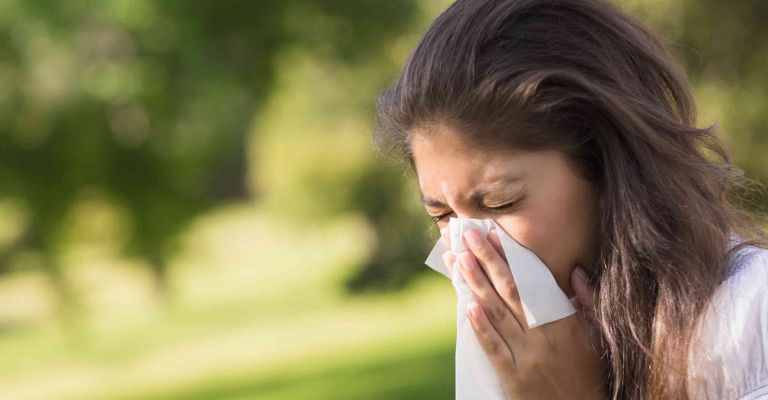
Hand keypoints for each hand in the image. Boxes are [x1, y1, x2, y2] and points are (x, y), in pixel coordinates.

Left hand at [440, 227, 606, 399]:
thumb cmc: (590, 373)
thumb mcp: (598, 336)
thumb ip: (589, 301)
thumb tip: (576, 271)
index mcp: (565, 322)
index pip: (533, 281)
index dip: (511, 257)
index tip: (494, 235)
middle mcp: (544, 336)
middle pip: (510, 291)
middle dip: (486, 260)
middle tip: (467, 235)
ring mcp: (527, 357)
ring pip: (497, 313)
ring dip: (476, 284)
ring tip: (460, 260)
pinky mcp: (513, 378)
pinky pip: (493, 348)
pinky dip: (480, 326)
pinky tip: (467, 306)